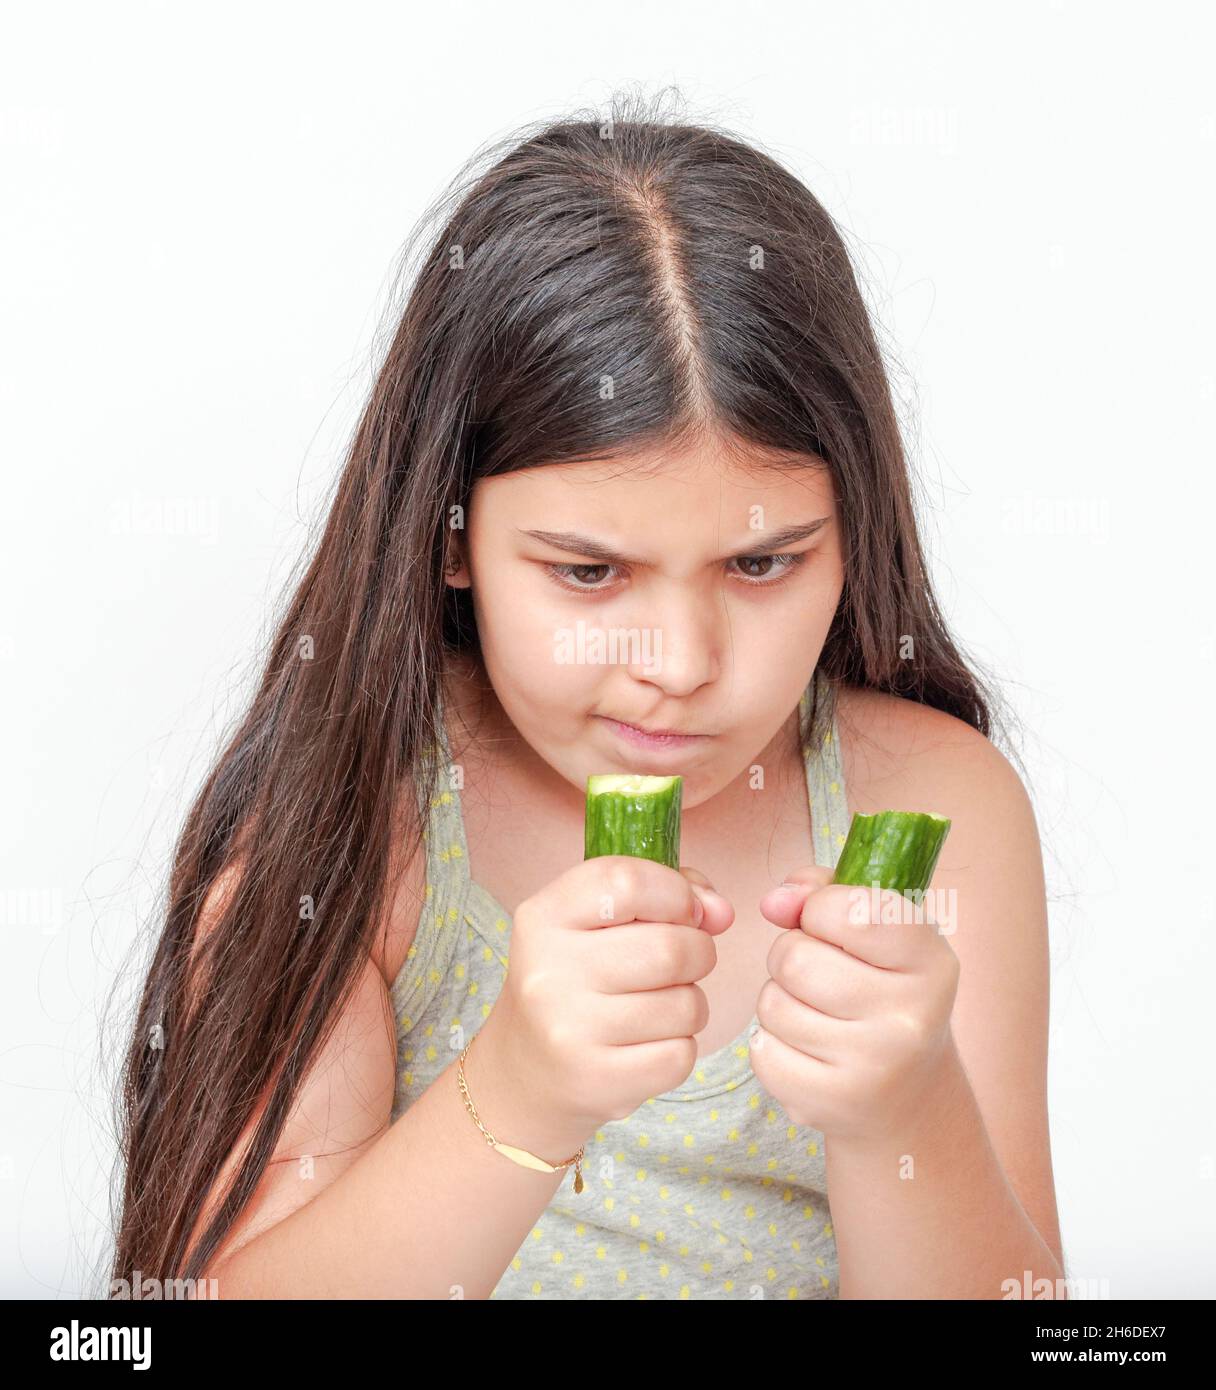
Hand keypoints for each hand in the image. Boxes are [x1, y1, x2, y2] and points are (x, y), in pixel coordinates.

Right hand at [476, 856, 733, 1154]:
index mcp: (544, 917)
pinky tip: (648, 1043)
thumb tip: (721, 911)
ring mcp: (570, 1030)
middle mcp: (549, 971)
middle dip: (698, 953)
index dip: (676, 893)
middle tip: (681, 964)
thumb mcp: (595, 921)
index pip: (628, 882)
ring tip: (659, 1006)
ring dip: (690, 1004)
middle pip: (671, 948)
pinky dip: (679, 1048)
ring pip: (685, 1005)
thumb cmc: (576, 978)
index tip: (685, 912)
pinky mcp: (597, 1080)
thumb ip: (662, 895)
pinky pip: (680, 1055)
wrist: (525, 1069)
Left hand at [752, 866, 959, 1143]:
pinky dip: (771, 1046)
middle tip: (821, 978)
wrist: (909, 1097)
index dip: (818, 910)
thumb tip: (774, 902)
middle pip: (795, 958)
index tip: (831, 925)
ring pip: (772, 1003)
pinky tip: (807, 1052)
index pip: (846, 909)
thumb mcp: (876, 931)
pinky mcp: (834, 1103)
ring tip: (817, 1016)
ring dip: (780, 1002)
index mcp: (931, 960)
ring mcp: (874, 1066)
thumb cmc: (882, 992)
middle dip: (791, 958)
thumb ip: (823, 892)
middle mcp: (911, 1016)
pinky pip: (762, 1051)